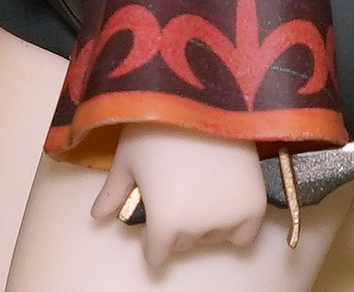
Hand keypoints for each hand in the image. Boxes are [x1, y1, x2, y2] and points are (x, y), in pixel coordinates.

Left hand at [90, 124, 266, 266]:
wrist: (206, 99)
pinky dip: (234, 225)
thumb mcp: (127, 158)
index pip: (156, 254)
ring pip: (212, 237)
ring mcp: (230, 216)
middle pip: (184, 244)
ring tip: (200, 188)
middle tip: (176, 193)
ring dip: (204, 223)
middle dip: (176, 226)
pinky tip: (224, 200)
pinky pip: (244, 235)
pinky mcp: (256, 203)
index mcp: (165, 223)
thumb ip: (113, 192)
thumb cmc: (157, 126)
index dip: (151, 238)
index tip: (153, 219)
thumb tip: (97, 216)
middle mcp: (199, 228)